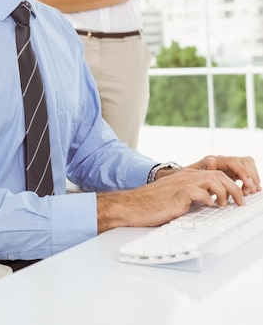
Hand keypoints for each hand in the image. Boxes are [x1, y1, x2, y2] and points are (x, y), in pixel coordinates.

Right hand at [97, 158, 259, 232]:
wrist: (133, 205)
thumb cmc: (153, 203)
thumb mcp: (178, 196)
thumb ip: (193, 194)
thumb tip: (211, 200)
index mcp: (188, 176)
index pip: (216, 171)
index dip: (231, 181)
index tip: (241, 192)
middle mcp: (186, 176)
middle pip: (218, 173)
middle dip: (235, 187)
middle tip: (242, 201)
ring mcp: (181, 184)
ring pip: (212, 179)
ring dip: (225, 192)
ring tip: (227, 204)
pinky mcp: (176, 194)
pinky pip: (197, 192)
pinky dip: (208, 199)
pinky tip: (209, 205)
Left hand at [185, 155, 260, 195]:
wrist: (186, 180)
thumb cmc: (190, 179)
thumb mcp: (194, 175)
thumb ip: (205, 169)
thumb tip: (211, 160)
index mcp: (216, 161)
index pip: (234, 162)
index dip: (243, 172)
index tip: (247, 184)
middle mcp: (224, 162)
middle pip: (245, 162)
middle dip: (250, 176)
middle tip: (250, 190)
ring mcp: (229, 167)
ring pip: (247, 166)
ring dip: (252, 179)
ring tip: (251, 191)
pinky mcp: (232, 174)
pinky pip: (245, 174)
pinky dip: (250, 181)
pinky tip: (250, 190)